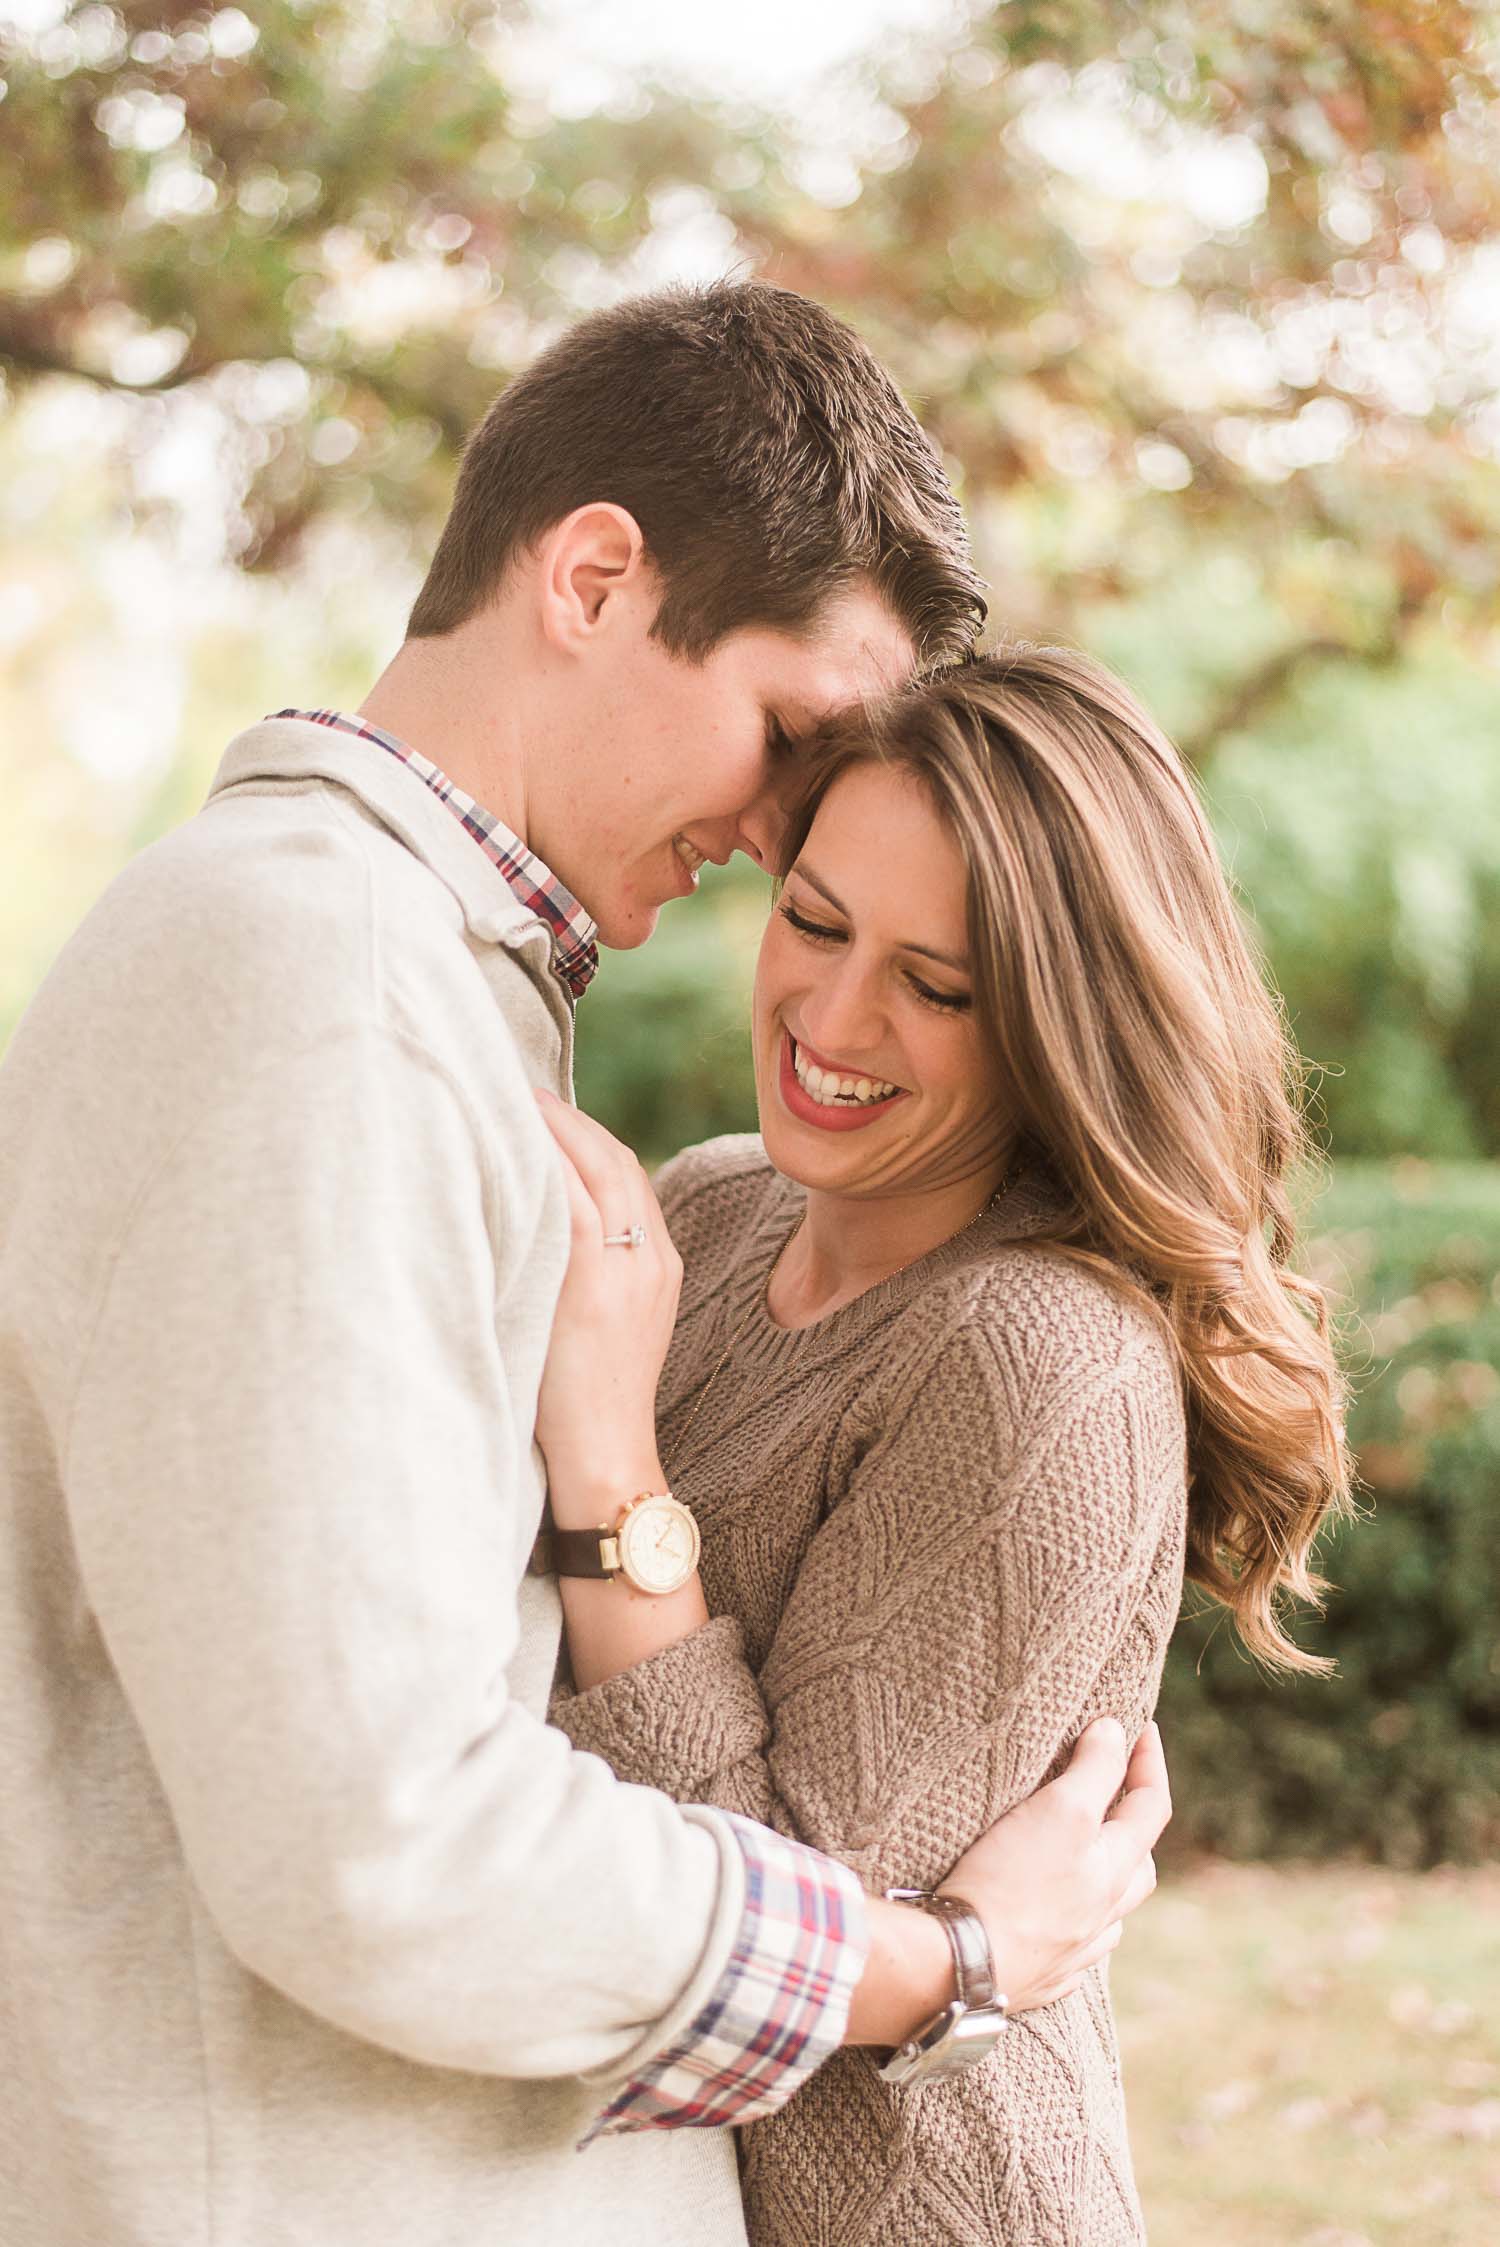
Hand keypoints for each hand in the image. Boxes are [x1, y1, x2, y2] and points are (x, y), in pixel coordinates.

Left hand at [533, 1093, 681, 1515]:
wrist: (607, 1459)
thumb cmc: (588, 1404)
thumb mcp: (606, 1327)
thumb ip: (590, 1275)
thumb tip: (534, 1234)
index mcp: (660, 1265)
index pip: (627, 1174)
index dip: (586, 1134)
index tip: (545, 1110)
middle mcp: (651, 1260)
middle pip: (614, 1160)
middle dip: (568, 1118)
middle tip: (519, 1088)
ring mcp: (627, 1271)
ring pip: (595, 1171)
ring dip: (551, 1129)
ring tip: (507, 1101)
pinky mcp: (594, 1289)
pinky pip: (571, 1206)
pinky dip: (545, 1166)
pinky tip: (512, 1145)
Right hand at [942, 1718, 1169, 2011]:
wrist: (959, 1965)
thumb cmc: (1010, 1882)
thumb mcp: (1058, 1810)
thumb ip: (1094, 1771)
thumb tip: (1116, 1732)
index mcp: (1113, 1872)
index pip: (1151, 1806)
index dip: (1149, 1760)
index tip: (1139, 1725)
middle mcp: (1102, 1915)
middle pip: (1139, 1868)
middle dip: (1134, 1828)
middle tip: (1116, 1797)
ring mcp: (1072, 1951)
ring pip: (1109, 1915)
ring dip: (1106, 1882)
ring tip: (1086, 1860)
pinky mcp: (1037, 1976)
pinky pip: (1072, 1950)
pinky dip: (1072, 1926)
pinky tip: (1054, 1917)